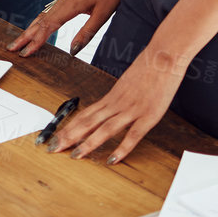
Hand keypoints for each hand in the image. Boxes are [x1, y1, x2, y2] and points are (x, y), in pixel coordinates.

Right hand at [8, 0, 130, 57]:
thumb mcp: (103, 15)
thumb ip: (86, 33)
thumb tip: (73, 51)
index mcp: (71, 5)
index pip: (48, 26)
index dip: (36, 41)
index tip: (25, 53)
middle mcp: (63, 0)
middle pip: (39, 20)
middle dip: (25, 36)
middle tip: (12, 48)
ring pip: (43, 15)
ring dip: (31, 28)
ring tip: (21, 40)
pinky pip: (49, 11)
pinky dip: (40, 21)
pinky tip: (38, 26)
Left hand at [45, 45, 187, 164]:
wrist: (163, 56)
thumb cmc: (148, 68)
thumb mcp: (128, 83)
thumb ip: (119, 97)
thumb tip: (110, 108)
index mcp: (111, 96)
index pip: (85, 114)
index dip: (69, 126)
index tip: (56, 135)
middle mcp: (117, 103)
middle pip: (89, 122)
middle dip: (70, 136)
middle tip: (53, 147)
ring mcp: (132, 110)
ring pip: (105, 129)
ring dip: (89, 143)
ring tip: (76, 155)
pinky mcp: (148, 116)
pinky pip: (133, 135)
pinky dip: (122, 148)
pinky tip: (112, 159)